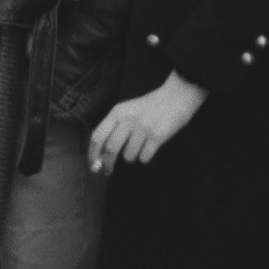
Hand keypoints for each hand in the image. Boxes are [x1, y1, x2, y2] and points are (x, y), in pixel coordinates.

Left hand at [88, 71, 207, 173]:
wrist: (176, 97)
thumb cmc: (148, 107)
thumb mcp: (127, 110)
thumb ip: (113, 128)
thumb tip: (100, 155)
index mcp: (117, 112)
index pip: (98, 137)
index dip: (92, 154)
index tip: (93, 166)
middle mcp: (128, 120)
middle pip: (110, 149)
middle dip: (108, 164)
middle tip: (108, 171)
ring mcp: (143, 128)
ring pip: (128, 156)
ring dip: (131, 157)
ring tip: (137, 148)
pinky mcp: (158, 136)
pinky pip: (144, 157)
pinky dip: (145, 157)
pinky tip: (149, 148)